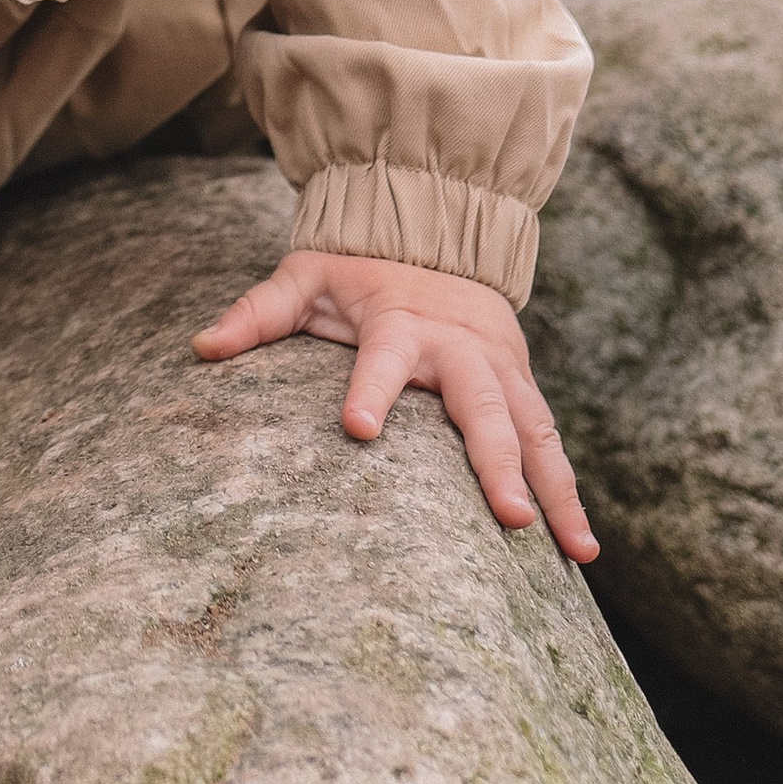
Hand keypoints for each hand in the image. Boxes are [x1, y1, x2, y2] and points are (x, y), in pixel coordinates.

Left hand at [192, 250, 596, 562]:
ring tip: (575, 552)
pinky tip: (582, 547)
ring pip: (535, 432)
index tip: (356, 428)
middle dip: (499, 463)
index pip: (383, 356)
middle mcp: (460, 348)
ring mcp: (500, 369)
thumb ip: (257, 312)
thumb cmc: (360, 269)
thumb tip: (199, 347)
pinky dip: (569, 490)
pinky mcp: (522, 387)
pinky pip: (552, 442)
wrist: (435, 231)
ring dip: (556, 491)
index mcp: (402, 321)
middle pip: (483, 407)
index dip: (369, 387)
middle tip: (510, 518)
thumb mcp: (305, 277)